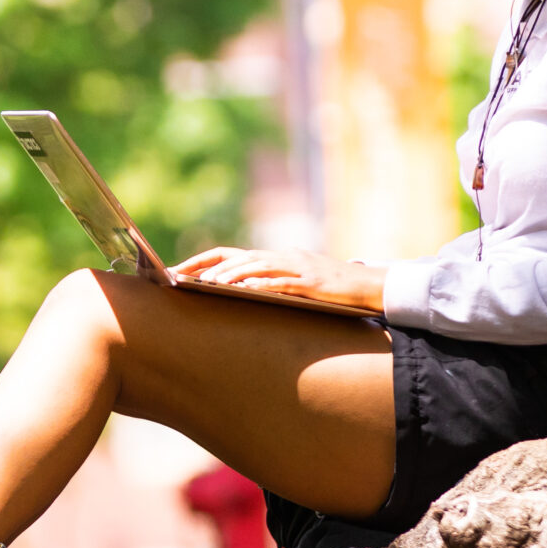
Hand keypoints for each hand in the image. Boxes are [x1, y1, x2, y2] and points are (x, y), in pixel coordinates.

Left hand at [169, 246, 385, 312]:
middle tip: (181, 277)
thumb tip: (241, 293)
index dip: (203, 261)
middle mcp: (282, 258)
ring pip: (256, 266)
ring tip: (208, 284)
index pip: (231, 254)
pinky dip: (263, 285)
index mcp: (275, 257)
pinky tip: (246, 290)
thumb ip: (271, 283)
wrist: (368, 285)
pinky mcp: (311, 283)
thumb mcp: (296, 281)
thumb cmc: (331, 287)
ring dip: (231, 274)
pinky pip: (282, 282)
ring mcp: (296, 268)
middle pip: (237, 256)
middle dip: (207, 266)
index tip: (178, 271)